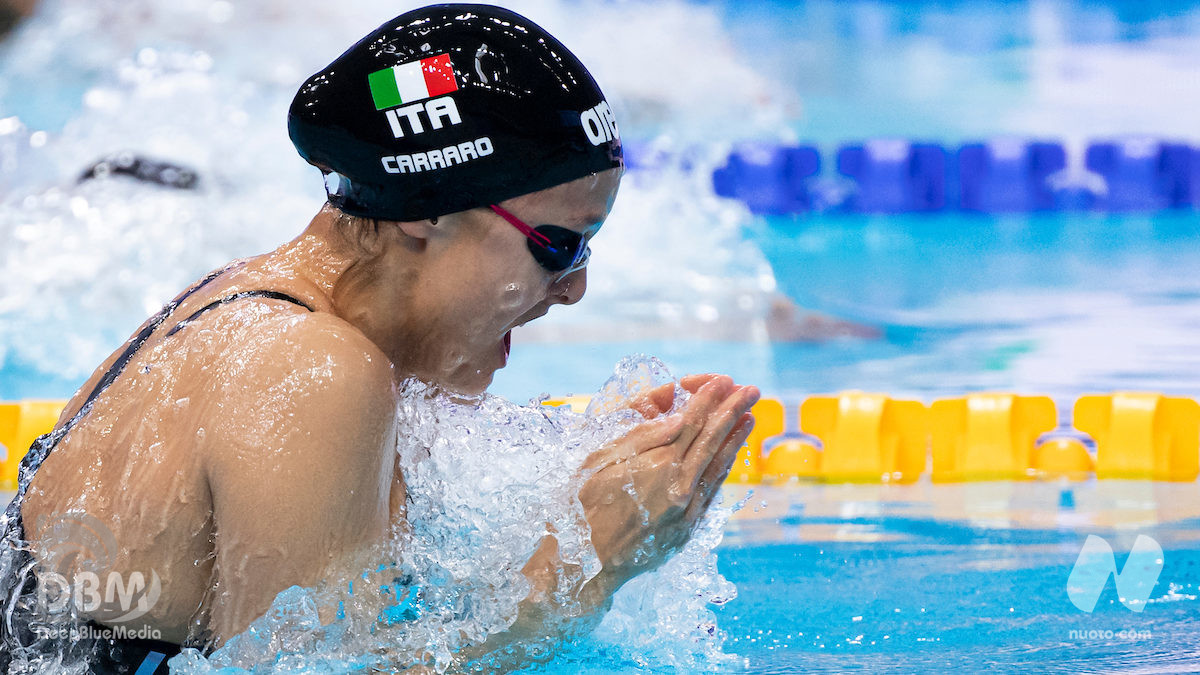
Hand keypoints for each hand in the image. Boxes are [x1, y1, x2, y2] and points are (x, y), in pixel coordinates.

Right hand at [578, 375, 757, 589]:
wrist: (586, 562)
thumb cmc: (583, 507)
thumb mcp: (600, 463)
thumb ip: (642, 438)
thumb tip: (679, 418)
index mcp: (657, 465)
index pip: (691, 423)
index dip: (708, 399)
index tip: (722, 380)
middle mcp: (679, 486)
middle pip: (713, 440)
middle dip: (732, 410)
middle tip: (751, 389)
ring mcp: (687, 510)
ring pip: (718, 466)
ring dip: (736, 439)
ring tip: (750, 416)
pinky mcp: (688, 529)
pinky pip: (711, 491)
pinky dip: (723, 469)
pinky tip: (730, 455)